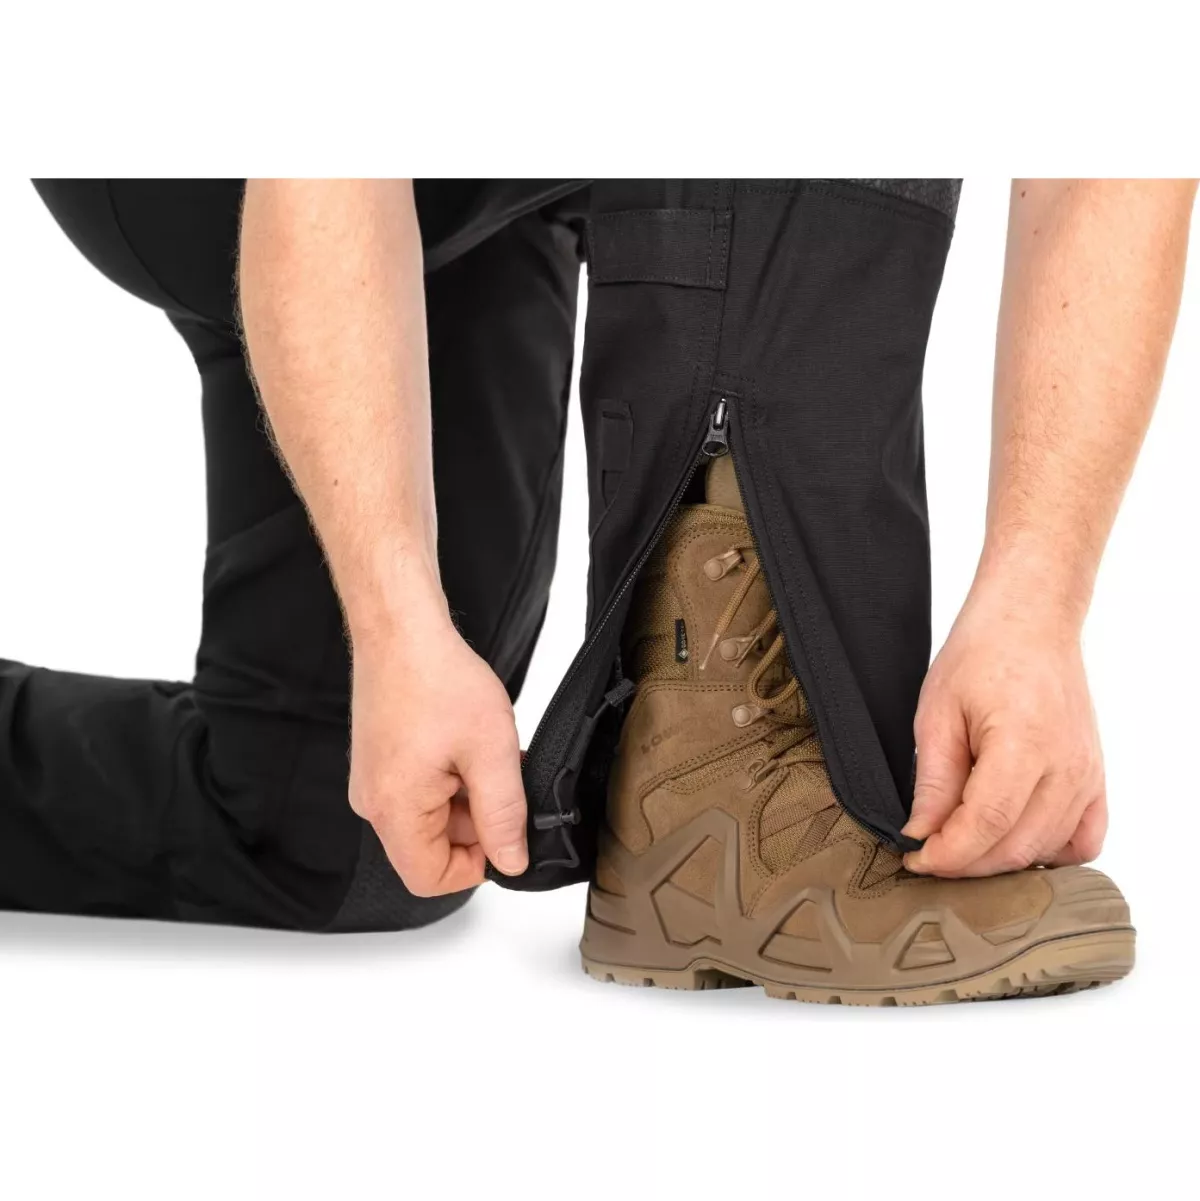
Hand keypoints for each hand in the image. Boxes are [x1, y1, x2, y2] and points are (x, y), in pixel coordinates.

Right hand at [347, 601, 527, 895]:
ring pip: (430, 819)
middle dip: (477, 824)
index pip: (431, 879)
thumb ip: (505, 815)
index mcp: (394, 809)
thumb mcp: (491, 752)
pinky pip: (421, 793)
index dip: (476, 866)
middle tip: (502, 778)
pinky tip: (471, 747)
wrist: (401, 630)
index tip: (504, 830)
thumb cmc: (437, 677)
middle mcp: (373, 803)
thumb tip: (512, 862)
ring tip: (487, 755)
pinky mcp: (380, 763)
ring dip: (468, 798)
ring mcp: (373, 782)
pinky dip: (453, 779)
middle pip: (431, 849)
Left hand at [902, 586, 1106, 876]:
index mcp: (1024, 744)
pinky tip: (1013, 843)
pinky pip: (1084, 839)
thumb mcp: (938, 713)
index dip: (947, 853)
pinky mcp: (1096, 778)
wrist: (1031, 622)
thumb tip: (921, 834)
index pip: (985, 825)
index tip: (915, 858)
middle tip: (929, 855)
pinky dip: (1050, 853)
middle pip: (1016, 847)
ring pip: (1047, 850)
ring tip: (962, 846)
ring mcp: (1087, 775)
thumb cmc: (983, 654)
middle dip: (967, 863)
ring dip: (1001, 861)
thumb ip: (934, 780)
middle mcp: (1066, 766)